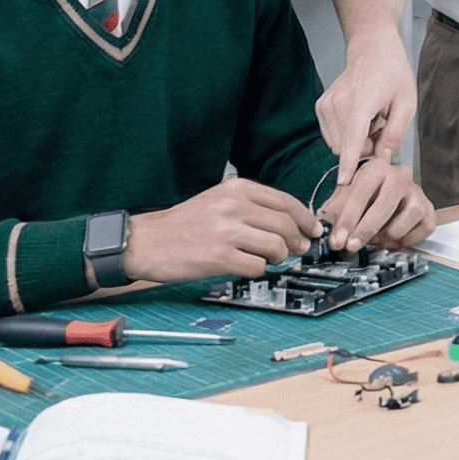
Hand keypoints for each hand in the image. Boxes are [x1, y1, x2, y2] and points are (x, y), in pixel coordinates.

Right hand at [123, 180, 319, 282]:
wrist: (145, 241)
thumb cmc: (183, 224)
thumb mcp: (218, 200)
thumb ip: (252, 207)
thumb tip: (290, 224)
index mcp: (236, 189)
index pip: (286, 202)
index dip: (306, 219)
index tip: (313, 229)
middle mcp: (233, 206)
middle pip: (286, 225)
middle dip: (298, 241)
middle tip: (297, 249)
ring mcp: (226, 231)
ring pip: (276, 245)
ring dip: (279, 257)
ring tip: (268, 259)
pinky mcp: (218, 256)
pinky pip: (257, 266)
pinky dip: (258, 270)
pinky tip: (247, 267)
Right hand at [316, 50, 416, 187]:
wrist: (371, 50)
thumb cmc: (393, 76)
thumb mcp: (407, 103)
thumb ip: (395, 133)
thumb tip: (381, 158)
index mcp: (362, 101)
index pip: (353, 138)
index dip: (349, 162)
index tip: (343, 181)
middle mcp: (338, 103)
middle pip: (346, 147)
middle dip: (364, 149)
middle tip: (381, 131)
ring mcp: (326, 104)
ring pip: (337, 144)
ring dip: (355, 142)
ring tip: (372, 122)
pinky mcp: (320, 106)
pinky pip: (332, 135)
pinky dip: (347, 135)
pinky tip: (360, 119)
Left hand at [316, 158, 436, 251]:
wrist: (392, 193)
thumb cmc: (365, 196)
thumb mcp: (345, 197)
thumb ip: (333, 212)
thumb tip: (323, 231)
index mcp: (376, 168)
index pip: (360, 194)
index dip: (347, 220)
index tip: (337, 240)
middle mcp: (401, 176)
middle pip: (384, 207)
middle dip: (365, 230)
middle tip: (352, 246)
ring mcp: (418, 193)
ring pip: (404, 221)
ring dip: (387, 236)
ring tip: (376, 238)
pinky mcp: (430, 211)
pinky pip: (420, 232)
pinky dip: (405, 241)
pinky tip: (393, 238)